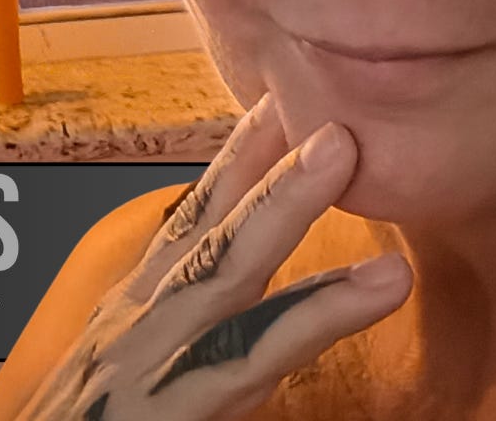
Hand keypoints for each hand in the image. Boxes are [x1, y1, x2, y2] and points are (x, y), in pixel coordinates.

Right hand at [15, 97, 412, 419]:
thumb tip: (220, 314)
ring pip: (225, 269)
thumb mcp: (114, 378)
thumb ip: (165, 340)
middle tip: (326, 109)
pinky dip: (318, 314)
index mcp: (128, 314)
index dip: (231, 164)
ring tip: (345, 153)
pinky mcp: (169, 409)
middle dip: (263, 161)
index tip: (272, 105)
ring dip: (287, 204)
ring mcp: (148, 361)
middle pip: (206, 228)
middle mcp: (135, 324)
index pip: (185, 224)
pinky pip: (253, 355)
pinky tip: (380, 284)